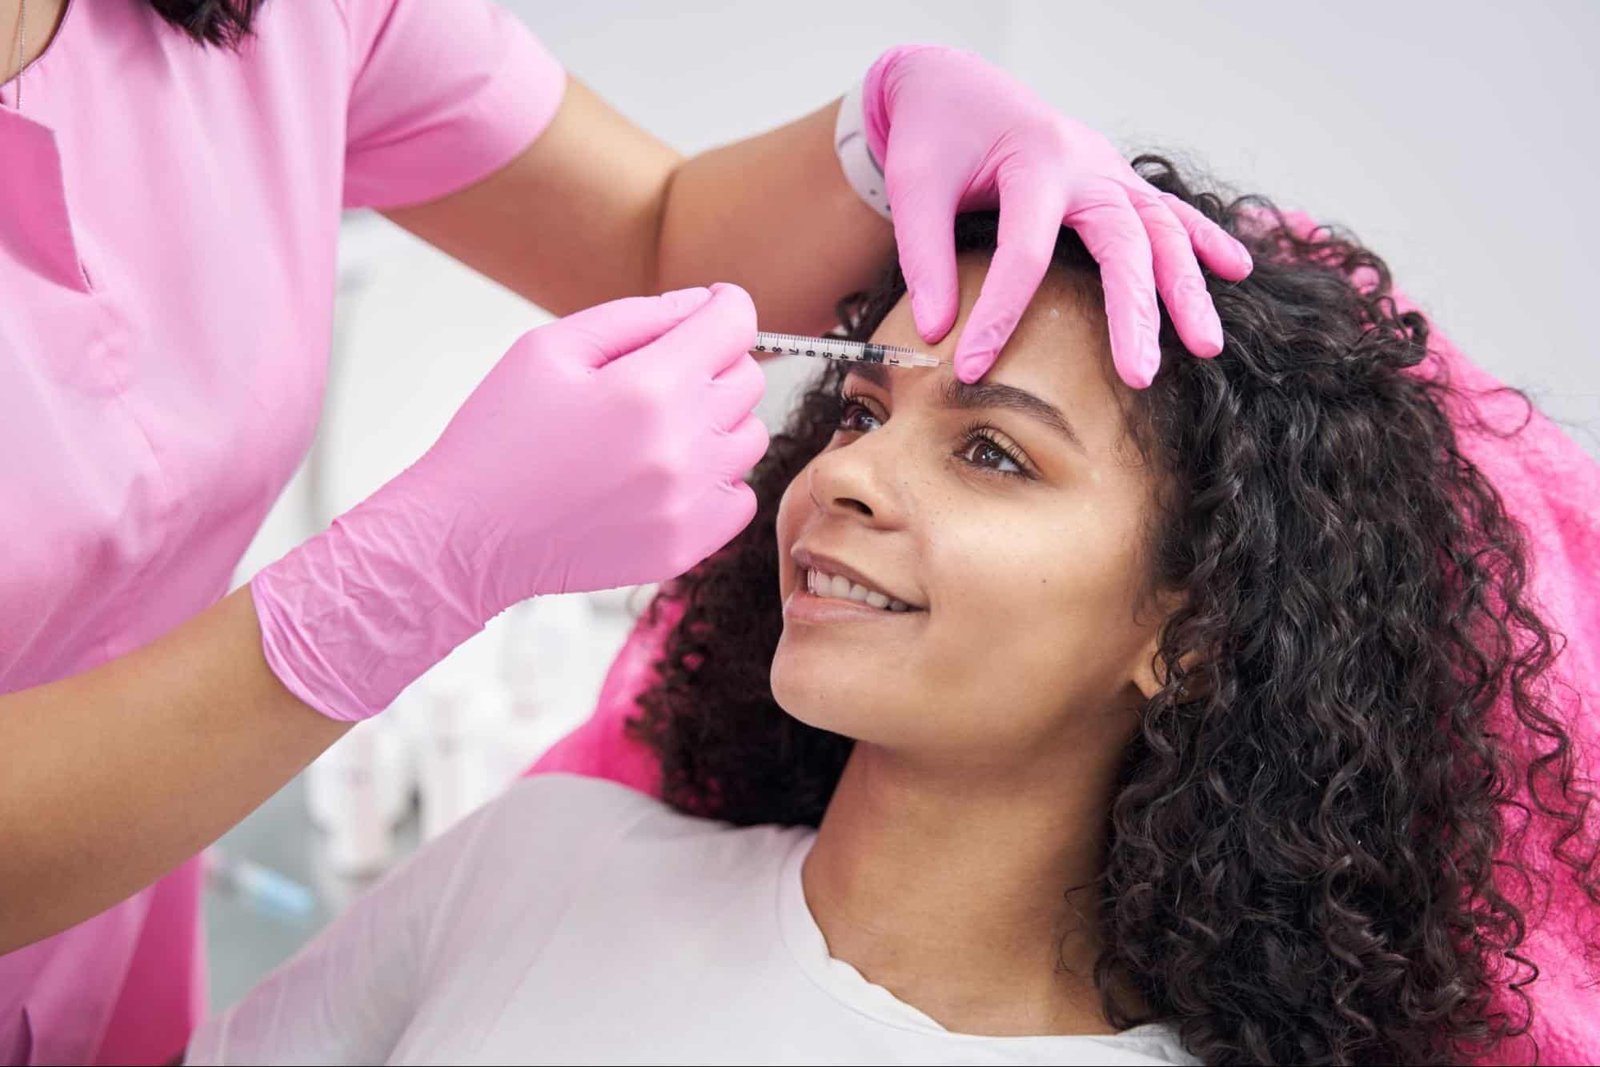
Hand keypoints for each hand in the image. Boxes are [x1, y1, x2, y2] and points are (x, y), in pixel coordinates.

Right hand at [251, 284, 766, 720]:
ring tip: (657, 429)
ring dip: (715, 422)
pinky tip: (664, 475)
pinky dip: (714, 479)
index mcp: (649, 387)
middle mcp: (683, 445)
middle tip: (661, 374)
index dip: (724, 305)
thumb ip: (637, 316)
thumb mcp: (549, 348)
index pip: (737, 324)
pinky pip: (740, 496)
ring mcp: (690, 502)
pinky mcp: (688, 545)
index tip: (709, 308)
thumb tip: (703, 303)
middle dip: (712, 362)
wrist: (467, 536)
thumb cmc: (499, 435)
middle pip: (747, 378)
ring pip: (750, 437)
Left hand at [863, 45, 1254, 386]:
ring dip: (1186, 288)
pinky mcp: (1115, 180)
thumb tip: (934, 332)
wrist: (956, 85)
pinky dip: (1205, 238)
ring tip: (1208, 345)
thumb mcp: (913, 185)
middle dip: (1134, 313)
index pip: (1025, 251)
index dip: (999, 315)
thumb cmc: (934, 135)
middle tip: (1140, 377)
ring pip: (1162, 230)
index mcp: (1033, 162)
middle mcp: (1084, 164)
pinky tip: (1236, 270)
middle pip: (1122, 242)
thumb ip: (925, 256)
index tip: (972, 368)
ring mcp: (1108, 170)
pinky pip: (1169, 210)